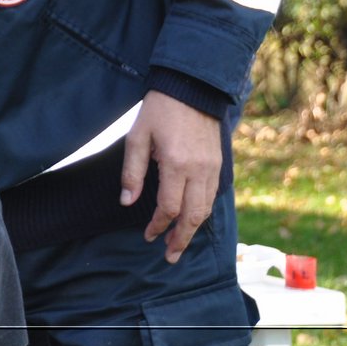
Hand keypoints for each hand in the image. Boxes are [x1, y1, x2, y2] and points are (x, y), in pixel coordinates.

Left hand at [120, 90, 221, 263]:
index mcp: (176, 164)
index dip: (158, 226)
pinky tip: (193, 219)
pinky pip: (213, 196)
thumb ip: (132, 172)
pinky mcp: (219, 164)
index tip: (148, 236)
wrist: (191, 88)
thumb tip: (127, 202)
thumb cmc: (159, 111)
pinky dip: (203, 212)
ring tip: (180, 243)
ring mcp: (212, 168)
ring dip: (193, 229)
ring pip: (206, 209)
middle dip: (180, 239)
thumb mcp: (137, 137)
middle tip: (170, 257)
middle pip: (193, 216)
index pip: (168, 208)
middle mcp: (198, 171)